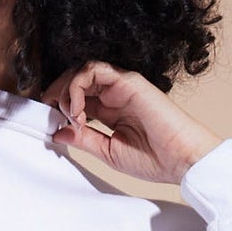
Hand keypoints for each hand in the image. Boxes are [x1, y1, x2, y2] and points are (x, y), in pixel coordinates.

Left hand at [42, 60, 221, 187]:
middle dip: (56, 95)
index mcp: (110, 112)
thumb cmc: (154, 160)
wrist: (181, 159)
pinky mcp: (128, 81)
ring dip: (66, 91)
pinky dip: (77, 86)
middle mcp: (114, 95)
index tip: (50, 124)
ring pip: (81, 72)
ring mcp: (121, 86)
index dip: (58, 107)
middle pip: (75, 81)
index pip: (76, 98)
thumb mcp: (107, 151)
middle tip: (50, 114)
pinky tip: (78, 111)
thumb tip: (56, 132)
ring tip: (70, 116)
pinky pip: (94, 70)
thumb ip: (83, 139)